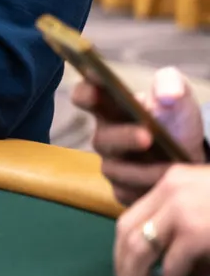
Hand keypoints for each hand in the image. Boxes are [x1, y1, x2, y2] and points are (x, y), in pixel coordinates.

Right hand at [73, 67, 205, 205]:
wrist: (192, 153)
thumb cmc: (176, 119)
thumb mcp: (177, 94)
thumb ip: (171, 83)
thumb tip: (167, 95)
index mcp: (109, 107)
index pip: (84, 95)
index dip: (86, 91)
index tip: (96, 84)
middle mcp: (104, 135)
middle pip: (101, 138)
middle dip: (123, 137)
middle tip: (147, 136)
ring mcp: (112, 163)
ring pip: (114, 170)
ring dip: (141, 169)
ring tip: (170, 166)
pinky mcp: (122, 189)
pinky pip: (125, 192)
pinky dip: (145, 189)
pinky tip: (164, 185)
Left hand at [114, 165, 209, 275]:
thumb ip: (190, 242)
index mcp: (172, 182)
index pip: (130, 217)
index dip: (122, 250)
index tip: (124, 273)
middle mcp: (169, 191)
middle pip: (127, 234)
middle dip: (123, 269)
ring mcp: (181, 210)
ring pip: (140, 251)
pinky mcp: (196, 233)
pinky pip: (171, 268)